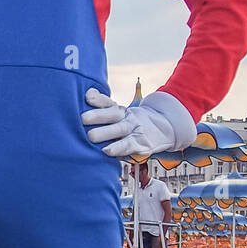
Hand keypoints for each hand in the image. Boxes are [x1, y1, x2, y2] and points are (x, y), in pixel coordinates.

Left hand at [82, 88, 196, 159]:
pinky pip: (128, 145)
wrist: (164, 129)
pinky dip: (117, 148)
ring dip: (105, 133)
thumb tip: (86, 100)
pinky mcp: (140, 144)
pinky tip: (107, 151)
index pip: (108, 102)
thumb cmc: (132, 123)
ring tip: (91, 136)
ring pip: (119, 129)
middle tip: (83, 118)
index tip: (88, 97)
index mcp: (120, 110)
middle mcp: (127, 117)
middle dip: (97, 115)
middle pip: (113, 114)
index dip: (98, 99)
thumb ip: (104, 110)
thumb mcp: (121, 115)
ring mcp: (135, 130)